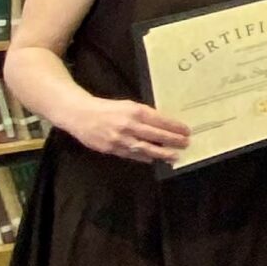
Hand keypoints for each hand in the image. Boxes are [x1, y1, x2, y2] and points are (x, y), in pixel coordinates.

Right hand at [69, 97, 189, 164]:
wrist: (80, 114)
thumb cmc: (107, 108)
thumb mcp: (128, 106)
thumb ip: (144, 115)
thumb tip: (164, 125)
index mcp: (134, 111)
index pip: (160, 120)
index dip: (175, 127)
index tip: (186, 130)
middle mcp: (128, 125)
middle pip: (156, 135)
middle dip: (173, 140)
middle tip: (186, 143)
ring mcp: (120, 138)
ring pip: (146, 148)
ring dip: (162, 153)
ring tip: (175, 156)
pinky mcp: (111, 148)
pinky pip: (132, 155)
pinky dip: (145, 157)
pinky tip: (154, 159)